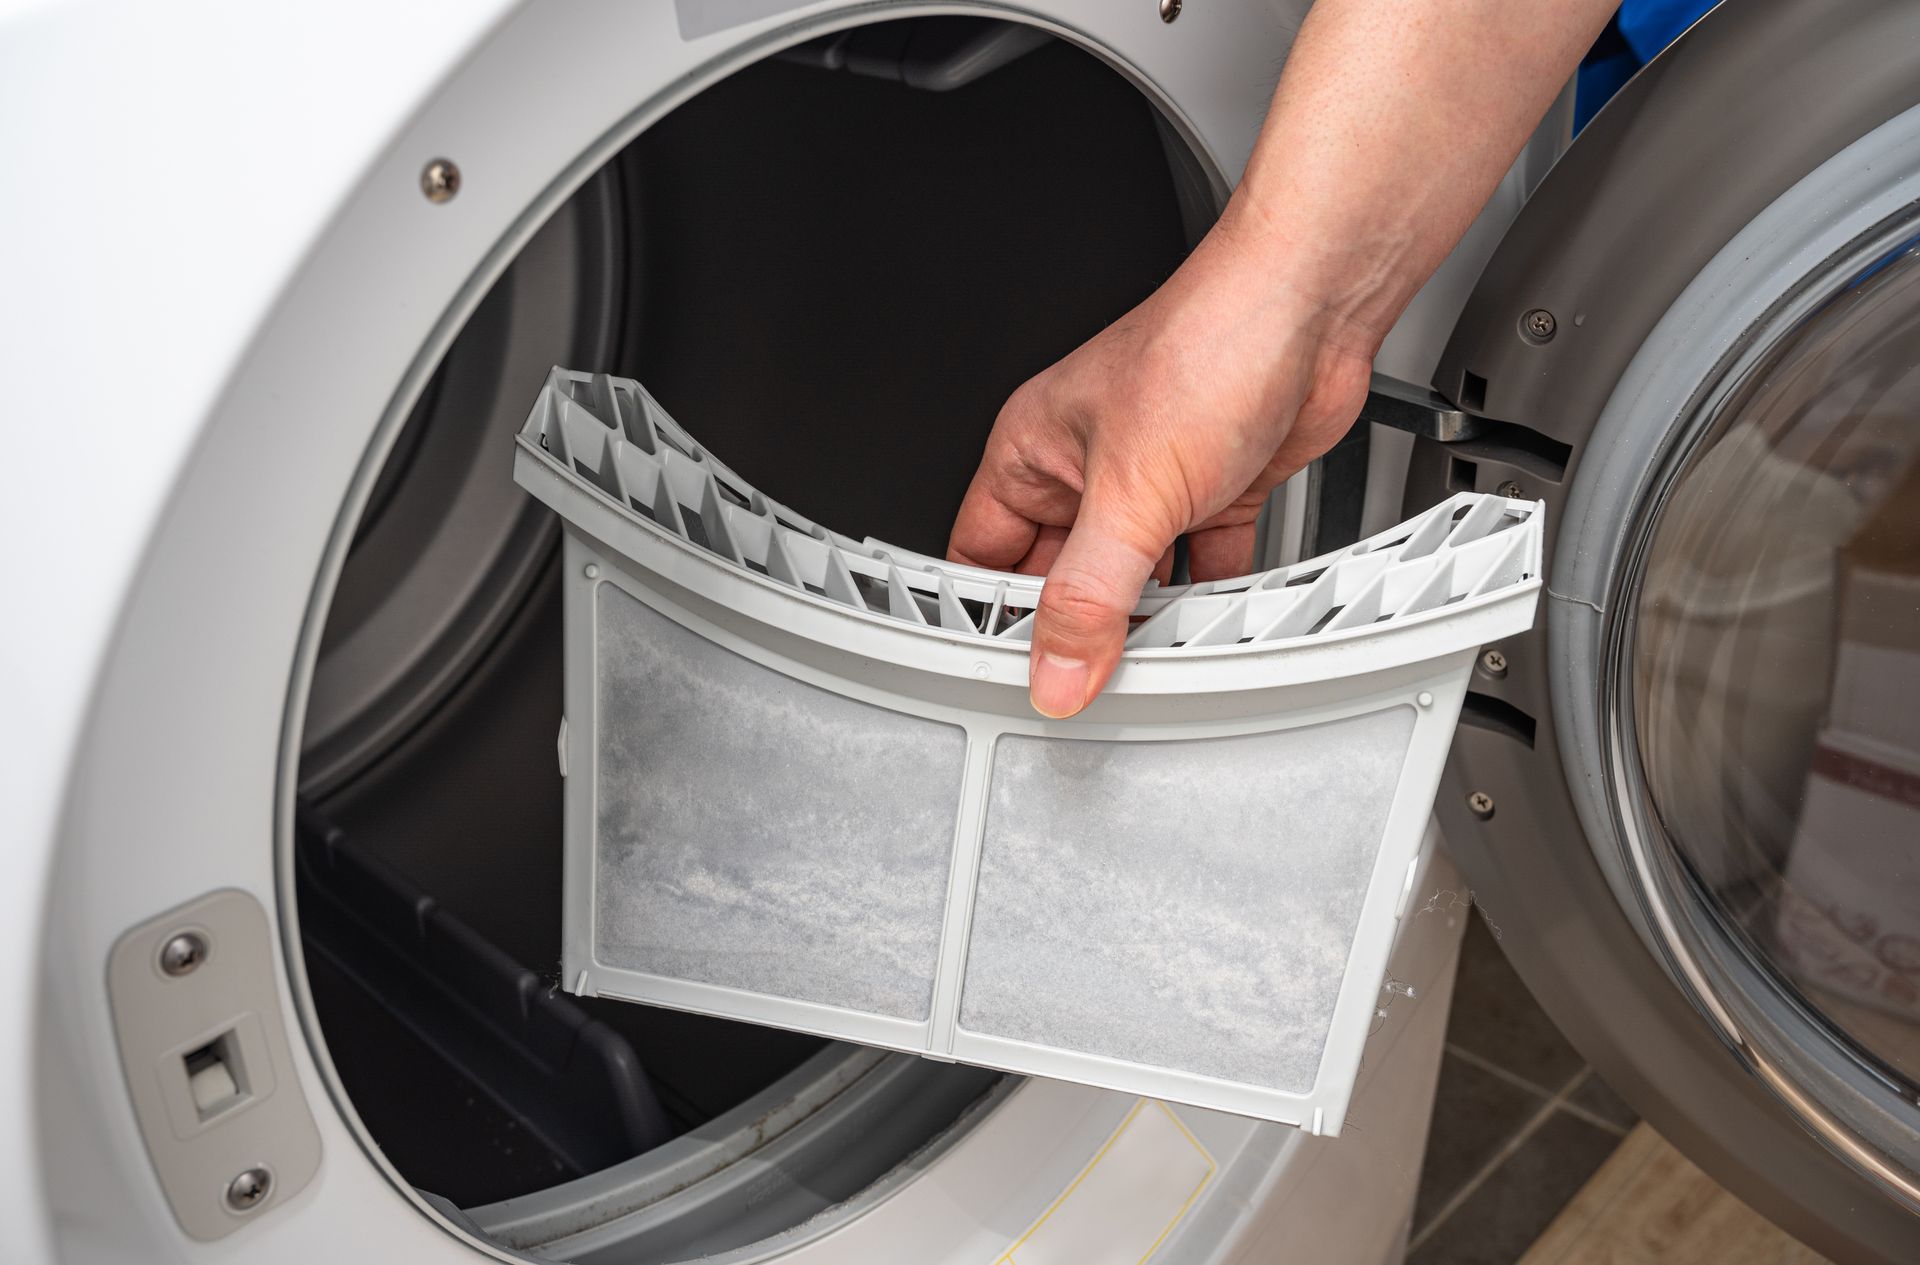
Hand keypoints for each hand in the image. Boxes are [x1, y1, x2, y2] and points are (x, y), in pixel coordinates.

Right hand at [947, 208, 1376, 717]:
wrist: (1313, 306)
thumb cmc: (1208, 344)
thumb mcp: (1131, 493)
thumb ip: (1090, 594)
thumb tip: (1057, 670)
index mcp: (1032, 451)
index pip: (980, 557)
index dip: (986, 618)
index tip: (1007, 676)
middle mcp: (1085, 467)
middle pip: (1057, 578)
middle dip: (1072, 629)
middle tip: (1082, 684)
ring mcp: (1151, 481)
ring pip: (1129, 578)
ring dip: (1141, 619)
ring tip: (1147, 664)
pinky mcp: (1214, 491)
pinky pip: (1196, 566)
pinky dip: (1205, 600)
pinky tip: (1209, 629)